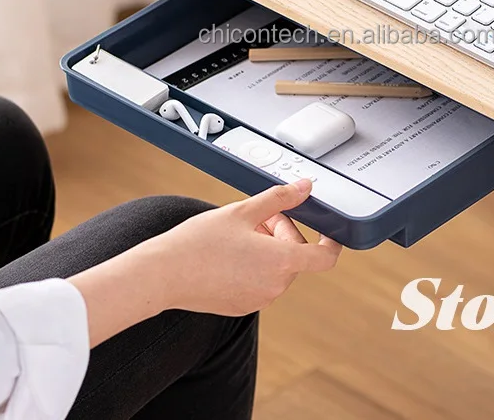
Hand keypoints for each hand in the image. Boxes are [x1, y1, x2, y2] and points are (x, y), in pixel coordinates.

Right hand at [69, 179, 342, 346]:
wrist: (161, 275)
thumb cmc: (199, 242)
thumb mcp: (243, 210)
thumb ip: (280, 198)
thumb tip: (305, 187)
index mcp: (281, 262)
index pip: (325, 256)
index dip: (331, 239)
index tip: (326, 226)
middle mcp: (274, 286)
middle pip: (296, 256)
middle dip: (284, 231)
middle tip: (261, 215)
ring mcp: (258, 299)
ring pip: (278, 268)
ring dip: (269, 247)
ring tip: (241, 231)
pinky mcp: (242, 306)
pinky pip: (260, 282)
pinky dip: (255, 264)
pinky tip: (230, 251)